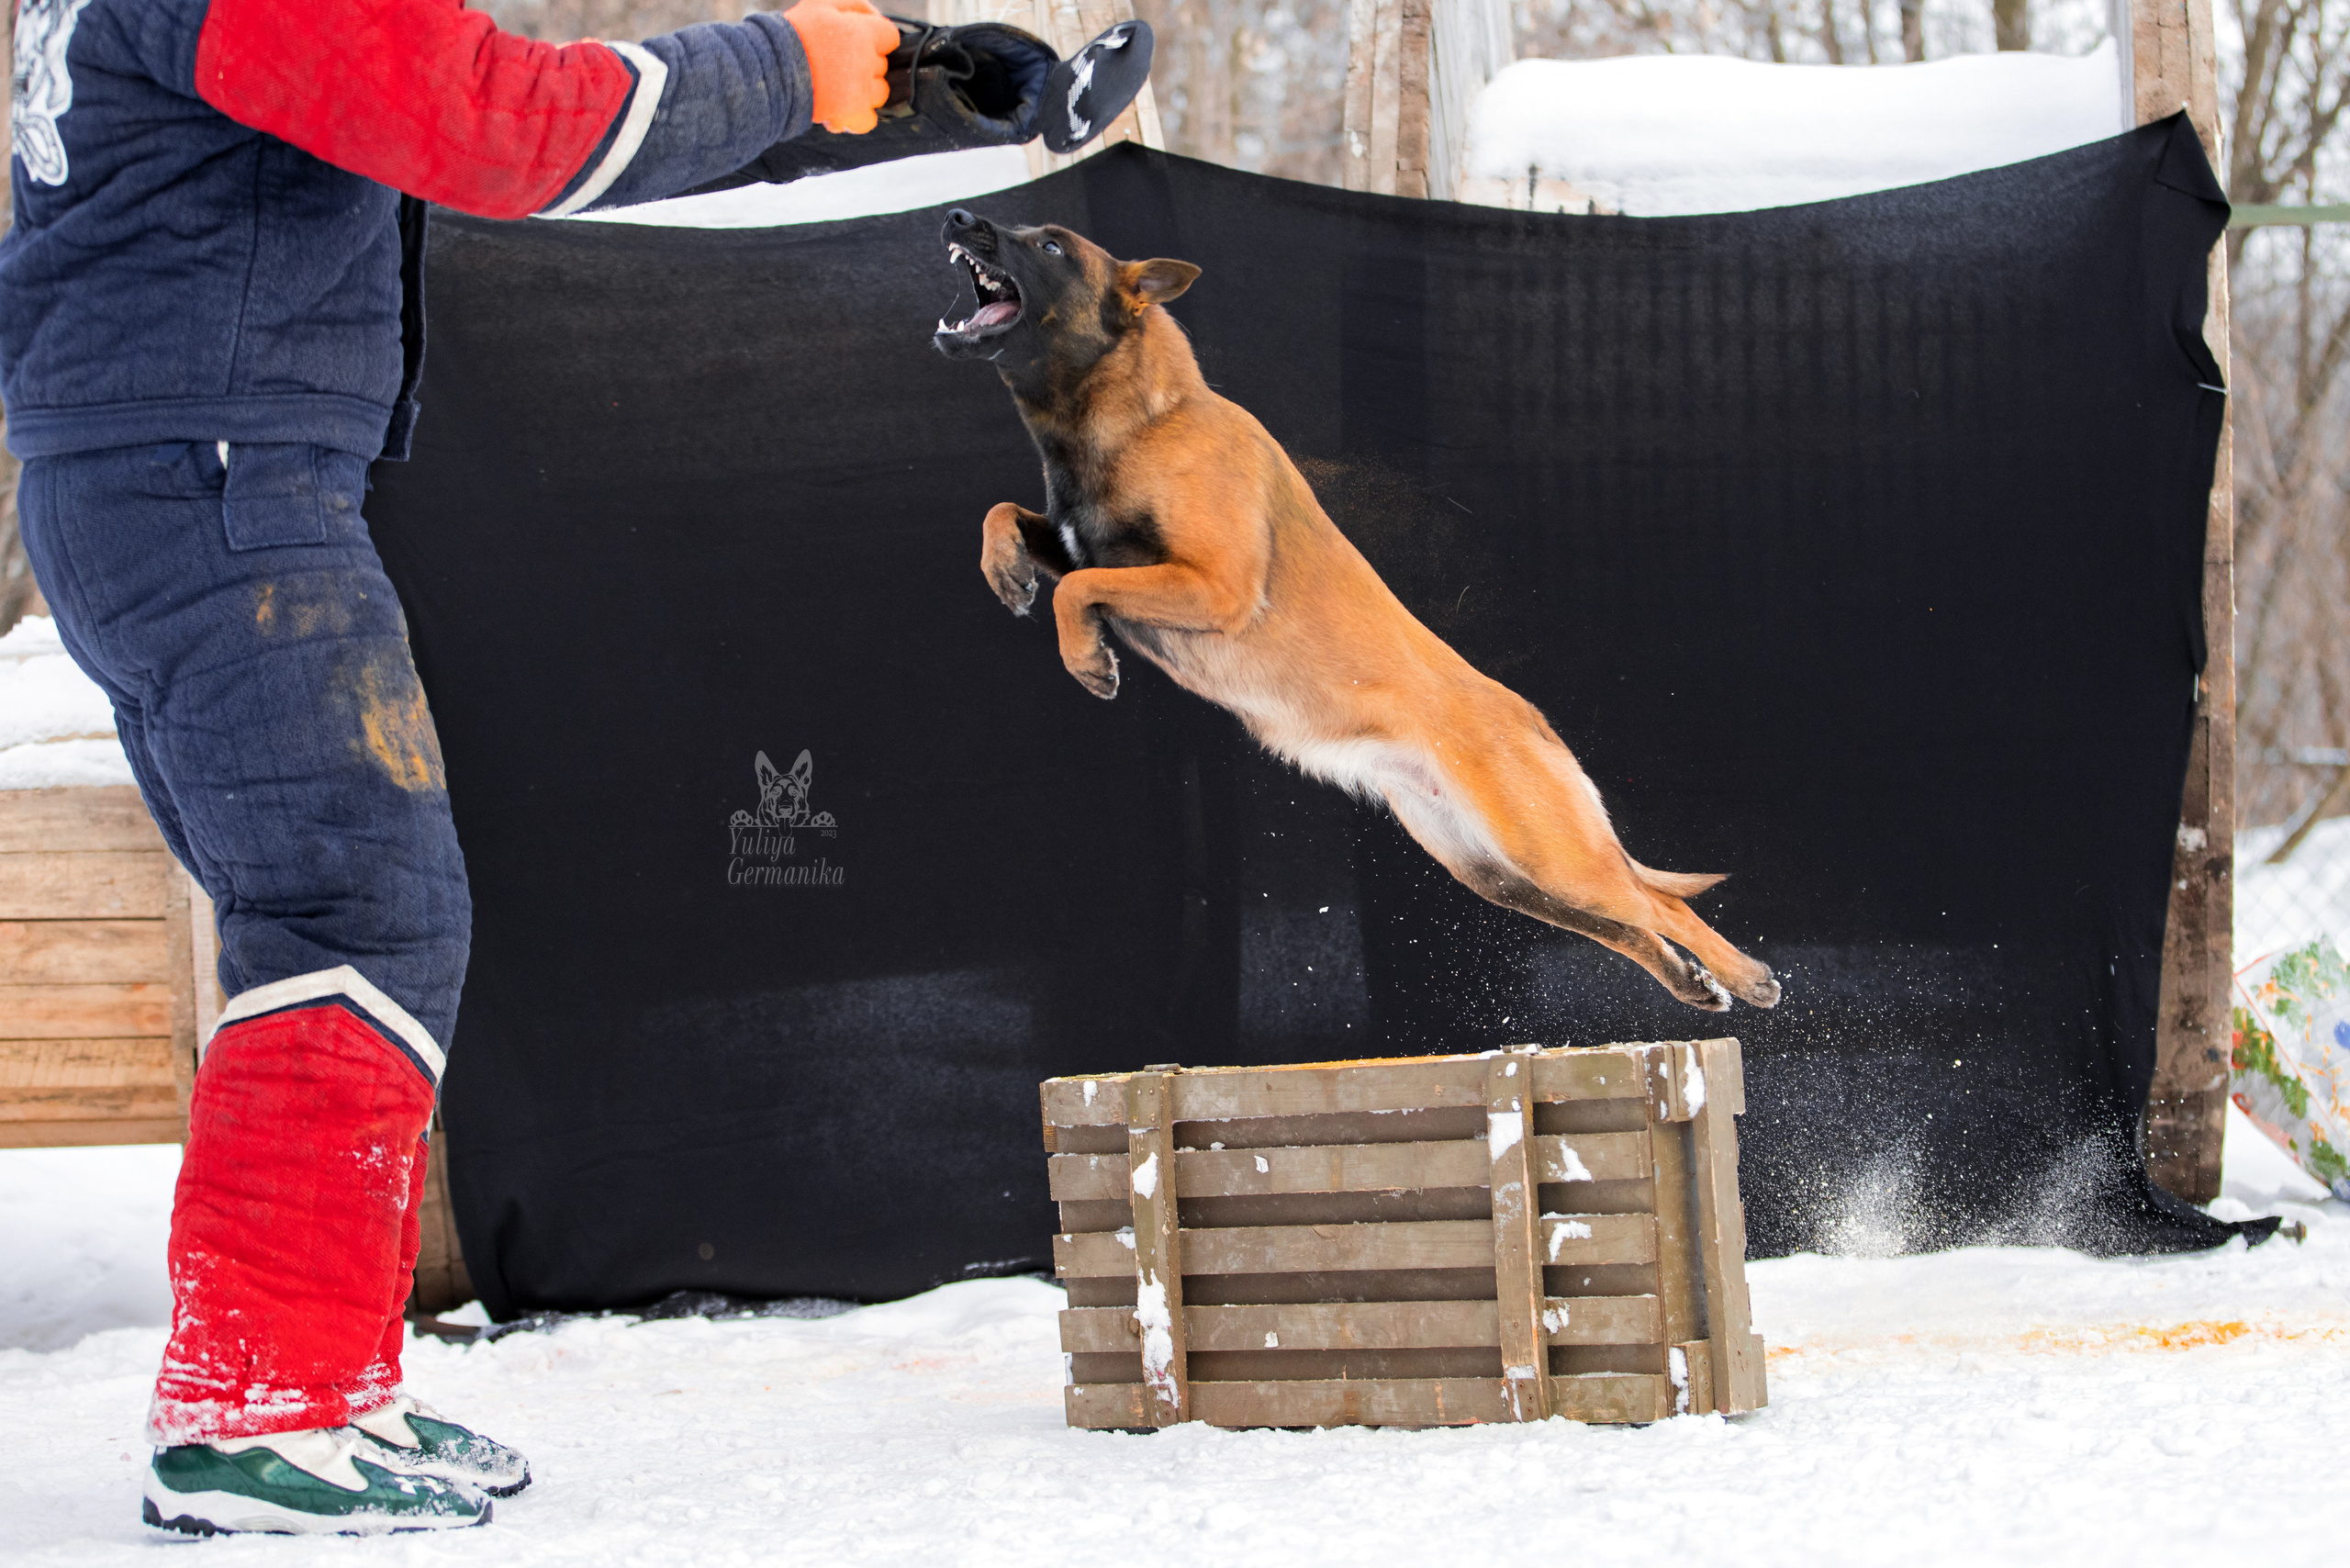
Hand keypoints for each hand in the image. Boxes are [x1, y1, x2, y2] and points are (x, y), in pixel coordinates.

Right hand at [784, 0, 898, 134]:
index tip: (857, 45)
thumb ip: (854, 5)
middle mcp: (867, 60)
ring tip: (838, 88)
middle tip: (838, 66)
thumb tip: (875, 15)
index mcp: (862, 32)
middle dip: (865, 65)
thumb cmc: (794, 33)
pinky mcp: (852, 113)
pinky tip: (841, 110)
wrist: (770, 68)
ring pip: (879, 93)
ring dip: (864, 91)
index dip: (875, 40)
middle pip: (882, 66)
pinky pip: (869, 120)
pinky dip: (857, 118)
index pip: (889, 37)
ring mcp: (861, 89)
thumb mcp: (821, 3)